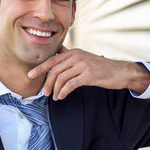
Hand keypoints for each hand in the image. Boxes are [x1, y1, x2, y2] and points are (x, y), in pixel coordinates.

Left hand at [28, 46, 149, 99]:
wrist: (120, 71)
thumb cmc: (101, 67)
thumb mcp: (84, 58)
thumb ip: (70, 57)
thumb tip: (57, 54)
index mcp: (74, 52)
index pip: (52, 59)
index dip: (39, 68)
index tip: (30, 75)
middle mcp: (77, 56)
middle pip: (54, 69)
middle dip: (46, 82)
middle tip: (44, 93)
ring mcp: (83, 65)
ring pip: (61, 78)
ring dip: (55, 89)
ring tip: (55, 97)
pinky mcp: (89, 75)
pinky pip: (70, 84)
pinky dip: (63, 92)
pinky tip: (62, 96)